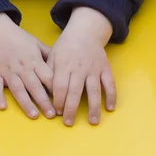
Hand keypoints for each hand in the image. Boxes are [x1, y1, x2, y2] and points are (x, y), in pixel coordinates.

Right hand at [0, 13, 55, 119]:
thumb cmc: (19, 39)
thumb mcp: (36, 43)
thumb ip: (49, 55)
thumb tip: (63, 65)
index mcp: (34, 60)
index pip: (47, 76)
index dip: (55, 88)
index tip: (62, 100)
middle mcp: (22, 67)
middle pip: (34, 86)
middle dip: (43, 101)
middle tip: (51, 115)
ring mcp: (7, 71)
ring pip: (17, 89)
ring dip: (25, 102)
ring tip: (34, 115)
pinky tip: (3, 106)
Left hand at [47, 7, 116, 125]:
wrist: (85, 32)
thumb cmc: (66, 46)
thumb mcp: (53, 55)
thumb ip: (49, 73)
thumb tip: (44, 93)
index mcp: (63, 64)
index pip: (59, 86)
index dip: (58, 100)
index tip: (56, 113)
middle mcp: (79, 68)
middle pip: (75, 91)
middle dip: (71, 108)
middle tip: (69, 123)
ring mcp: (93, 69)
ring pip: (94, 90)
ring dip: (93, 107)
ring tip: (93, 122)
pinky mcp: (105, 68)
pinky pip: (109, 83)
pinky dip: (111, 96)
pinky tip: (110, 108)